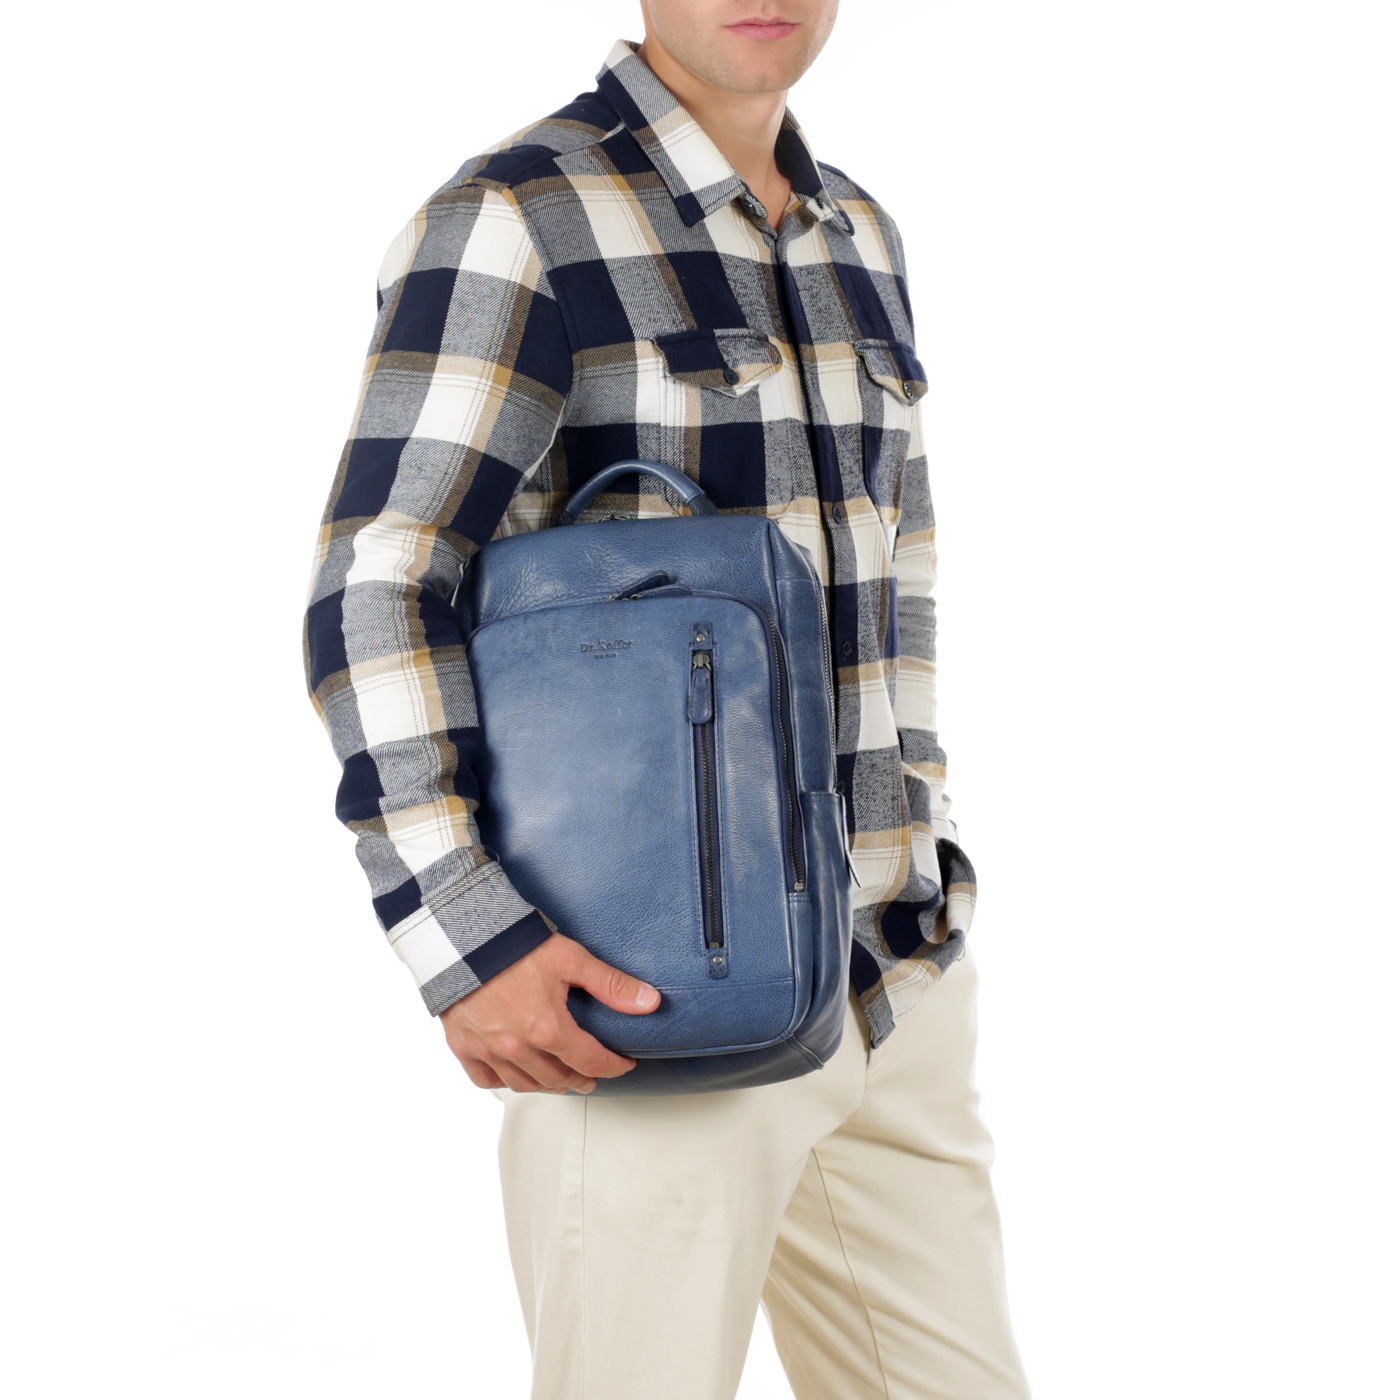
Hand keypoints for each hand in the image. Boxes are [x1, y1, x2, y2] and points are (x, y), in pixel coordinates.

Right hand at [439, 933, 659, 1093]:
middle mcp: (518, 1048)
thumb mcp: (571, 958)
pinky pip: (485, 1080)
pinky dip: (503, 1082)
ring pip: (525, 1085)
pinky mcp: (462, 1046)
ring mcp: (488, 1050)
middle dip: (582, 1078)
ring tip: (561, 1077)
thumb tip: (650, 1002)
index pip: (591, 1062)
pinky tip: (515, 1075)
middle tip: (593, 1073)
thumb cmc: (515, 945)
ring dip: (548, 1085)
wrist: (461, 936)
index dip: (614, 1066)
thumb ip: (611, 985)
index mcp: (549, 1030)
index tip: (624, 1063)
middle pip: (560, 1080)